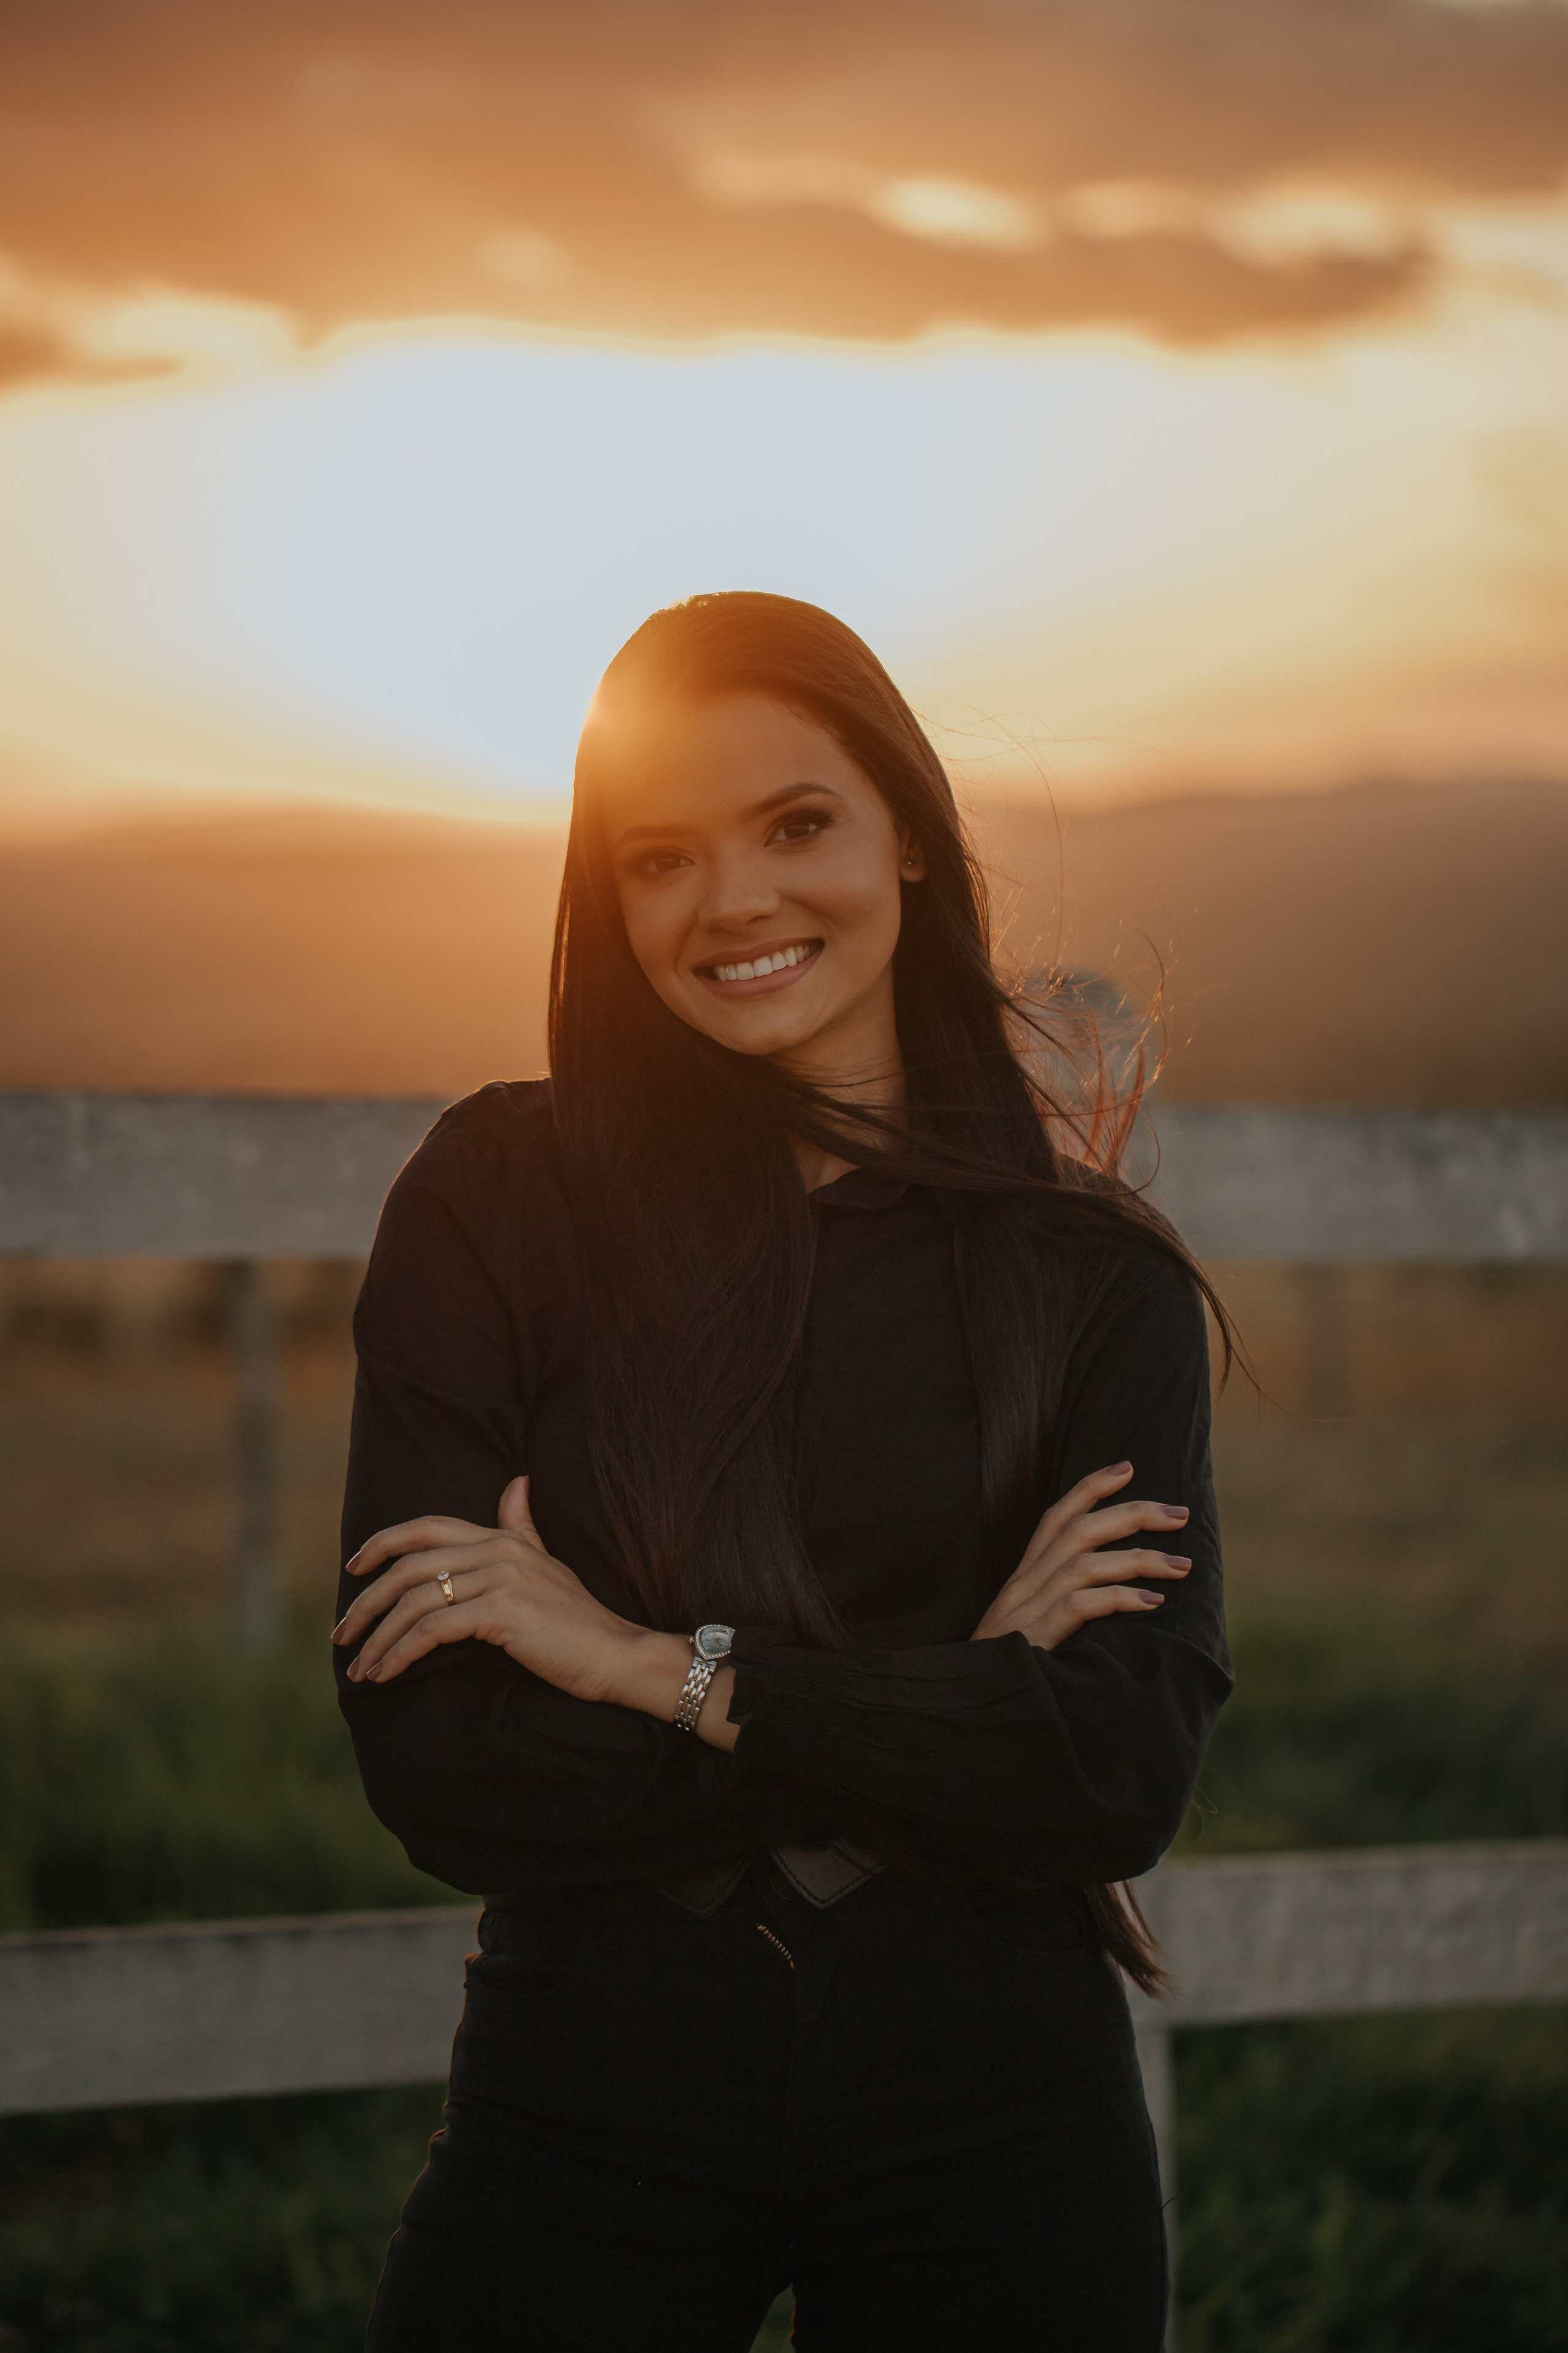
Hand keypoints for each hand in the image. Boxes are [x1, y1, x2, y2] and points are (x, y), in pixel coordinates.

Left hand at [334, 1476, 648, 1702]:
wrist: (617, 1654)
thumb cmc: (578, 1620)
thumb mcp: (547, 1564)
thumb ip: (521, 1526)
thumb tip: (517, 1482)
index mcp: (503, 1538)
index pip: (428, 1526)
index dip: (384, 1542)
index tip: (353, 1568)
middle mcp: (498, 1550)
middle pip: (410, 1565)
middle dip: (367, 1601)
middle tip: (342, 1634)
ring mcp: (500, 1578)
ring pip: (415, 1601)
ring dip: (378, 1637)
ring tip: (360, 1669)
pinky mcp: (500, 1612)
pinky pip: (432, 1630)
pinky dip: (400, 1653)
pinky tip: (386, 1674)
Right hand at [970, 1461, 1190, 1649]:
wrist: (973, 1699)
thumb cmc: (1011, 1664)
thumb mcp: (1029, 1623)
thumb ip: (1058, 1600)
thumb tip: (1111, 1585)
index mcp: (1025, 1575)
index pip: (1056, 1517)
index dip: (1090, 1488)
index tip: (1127, 1467)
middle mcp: (1026, 1582)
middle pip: (1080, 1530)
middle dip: (1133, 1513)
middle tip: (1180, 1513)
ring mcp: (1030, 1608)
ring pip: (1086, 1562)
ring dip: (1140, 1559)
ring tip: (1182, 1566)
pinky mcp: (1037, 1636)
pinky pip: (1082, 1604)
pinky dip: (1121, 1598)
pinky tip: (1152, 1602)